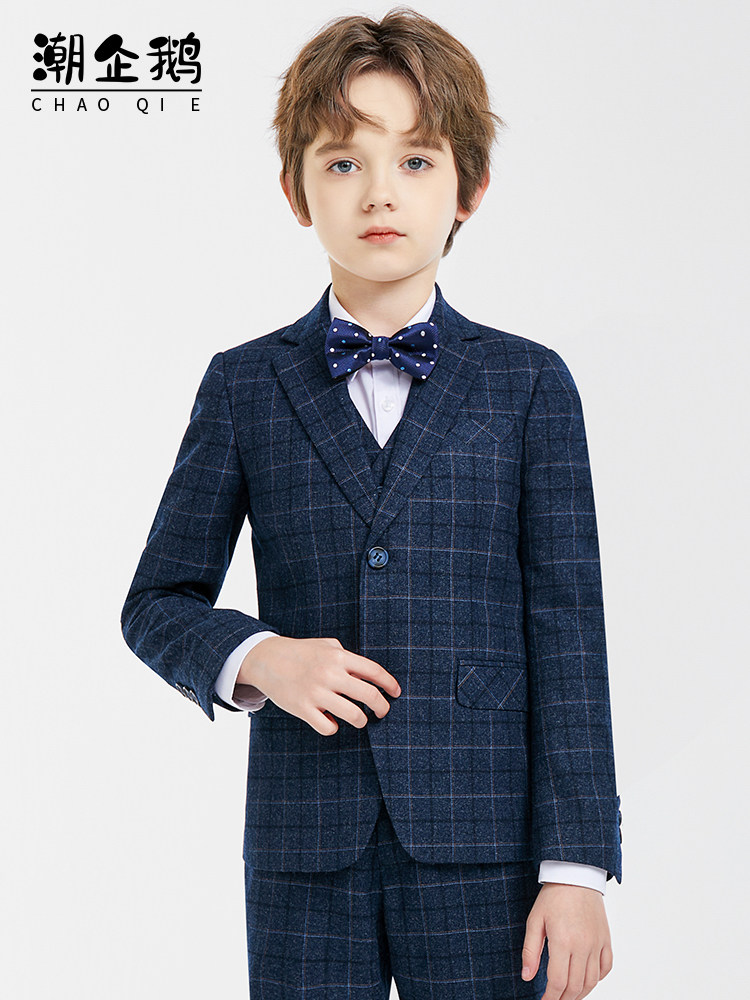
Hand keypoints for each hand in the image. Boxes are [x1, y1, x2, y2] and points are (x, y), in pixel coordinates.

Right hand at [236, 635, 400, 734]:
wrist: (266, 659)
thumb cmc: (301, 652)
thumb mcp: (326, 646)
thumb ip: (348, 658)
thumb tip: (370, 677)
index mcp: (338, 656)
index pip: (374, 672)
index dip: (389, 684)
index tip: (396, 692)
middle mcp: (329, 674)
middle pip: (369, 696)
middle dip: (382, 707)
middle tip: (382, 711)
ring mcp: (316, 692)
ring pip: (354, 716)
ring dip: (361, 720)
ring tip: (359, 718)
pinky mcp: (302, 708)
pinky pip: (329, 728)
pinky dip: (333, 727)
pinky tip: (330, 720)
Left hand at [522, 883, 612, 999]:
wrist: (576, 875)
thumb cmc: (553, 896)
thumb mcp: (535, 920)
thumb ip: (530, 951)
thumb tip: (527, 976)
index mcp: (563, 941)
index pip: (558, 982)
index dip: (550, 998)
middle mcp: (583, 946)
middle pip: (575, 986)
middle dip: (563, 999)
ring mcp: (597, 944)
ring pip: (592, 981)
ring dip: (580, 994)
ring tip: (568, 996)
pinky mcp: (606, 940)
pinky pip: (606, 968)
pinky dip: (597, 980)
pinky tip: (586, 981)